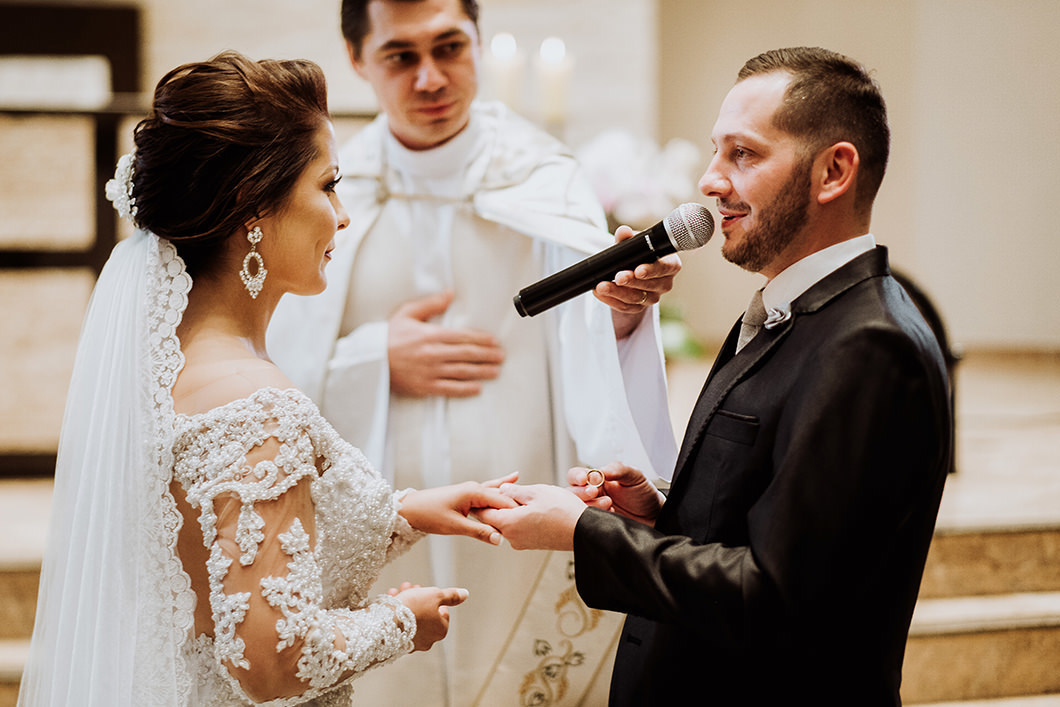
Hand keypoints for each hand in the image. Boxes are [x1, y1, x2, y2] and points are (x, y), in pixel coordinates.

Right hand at [388, 291, 504, 396]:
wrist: (369, 360)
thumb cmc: (388, 336)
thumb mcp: (407, 313)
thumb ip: (431, 304)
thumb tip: (450, 294)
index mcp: (431, 335)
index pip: (463, 337)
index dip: (482, 339)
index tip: (494, 341)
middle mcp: (433, 354)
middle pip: (468, 354)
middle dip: (487, 355)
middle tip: (501, 356)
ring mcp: (430, 372)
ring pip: (463, 372)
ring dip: (482, 372)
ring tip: (495, 371)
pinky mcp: (425, 387)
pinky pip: (450, 389)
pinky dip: (465, 389)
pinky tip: (477, 388)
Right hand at [394, 584, 468, 651]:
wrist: (386, 623)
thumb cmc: (414, 608)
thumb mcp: (435, 595)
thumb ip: (451, 596)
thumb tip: (465, 594)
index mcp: (441, 630)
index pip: (442, 613)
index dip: (434, 599)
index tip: (425, 591)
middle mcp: (429, 640)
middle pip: (426, 614)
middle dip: (418, 598)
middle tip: (411, 587)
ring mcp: (413, 644)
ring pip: (412, 619)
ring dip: (407, 602)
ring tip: (399, 590)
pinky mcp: (398, 643)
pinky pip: (400, 625)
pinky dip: (397, 612)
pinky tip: (391, 600)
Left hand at [398, 474, 519, 544]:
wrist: (409, 509)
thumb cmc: (428, 514)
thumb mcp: (455, 526)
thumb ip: (479, 531)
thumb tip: (499, 539)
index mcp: (473, 492)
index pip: (502, 500)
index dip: (516, 509)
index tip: (530, 517)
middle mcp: (474, 488)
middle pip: (501, 495)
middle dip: (515, 500)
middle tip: (534, 504)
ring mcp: (470, 490)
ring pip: (494, 492)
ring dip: (508, 496)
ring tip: (526, 491)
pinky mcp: (466, 495)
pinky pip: (486, 494)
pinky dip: (497, 492)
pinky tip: (508, 482)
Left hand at [476, 483, 586, 550]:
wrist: (585, 531)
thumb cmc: (563, 511)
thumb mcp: (537, 492)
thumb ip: (515, 491)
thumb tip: (503, 490)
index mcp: (509, 524)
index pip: (483, 513)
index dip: (484, 499)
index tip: (489, 488)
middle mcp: (512, 537)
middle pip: (495, 519)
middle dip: (498, 503)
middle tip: (507, 488)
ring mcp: (523, 542)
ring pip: (508, 524)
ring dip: (512, 510)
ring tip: (525, 496)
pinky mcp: (533, 544)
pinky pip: (520, 529)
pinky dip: (521, 518)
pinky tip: (534, 507)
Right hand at [567, 462, 662, 526]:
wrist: (655, 516)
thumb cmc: (644, 494)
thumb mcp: (635, 476)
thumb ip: (618, 469)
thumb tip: (600, 470)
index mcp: (597, 480)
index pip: (577, 475)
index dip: (577, 476)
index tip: (584, 479)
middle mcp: (592, 494)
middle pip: (571, 493)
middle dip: (581, 492)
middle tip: (595, 492)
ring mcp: (592, 510)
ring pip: (576, 509)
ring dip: (589, 505)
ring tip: (608, 504)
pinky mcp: (596, 525)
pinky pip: (585, 523)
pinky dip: (594, 519)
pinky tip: (610, 515)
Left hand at [592, 225, 682, 338]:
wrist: (631, 270)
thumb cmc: (638, 254)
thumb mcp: (634, 244)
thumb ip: (628, 238)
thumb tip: (623, 231)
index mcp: (670, 264)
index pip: (666, 268)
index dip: (652, 270)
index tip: (638, 270)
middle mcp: (665, 283)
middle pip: (650, 285)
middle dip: (632, 282)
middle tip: (618, 277)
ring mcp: (653, 297)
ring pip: (636, 298)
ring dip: (617, 292)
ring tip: (601, 286)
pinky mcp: (639, 308)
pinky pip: (625, 307)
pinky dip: (610, 300)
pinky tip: (599, 293)